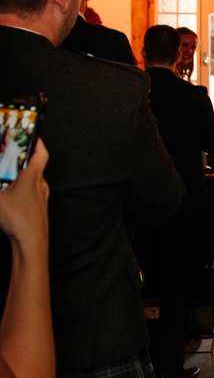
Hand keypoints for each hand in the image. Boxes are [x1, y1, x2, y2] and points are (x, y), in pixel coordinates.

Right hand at [0, 139, 48, 256]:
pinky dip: (21, 192)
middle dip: (22, 161)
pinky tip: (10, 199)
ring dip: (21, 178)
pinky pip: (30, 196)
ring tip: (7, 178)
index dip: (36, 142)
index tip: (30, 134)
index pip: (40, 152)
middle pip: (34, 166)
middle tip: (11, 156)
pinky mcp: (38, 211)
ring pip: (32, 182)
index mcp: (33, 176)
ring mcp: (41, 199)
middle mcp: (40, 185)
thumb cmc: (18, 219)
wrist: (32, 243)